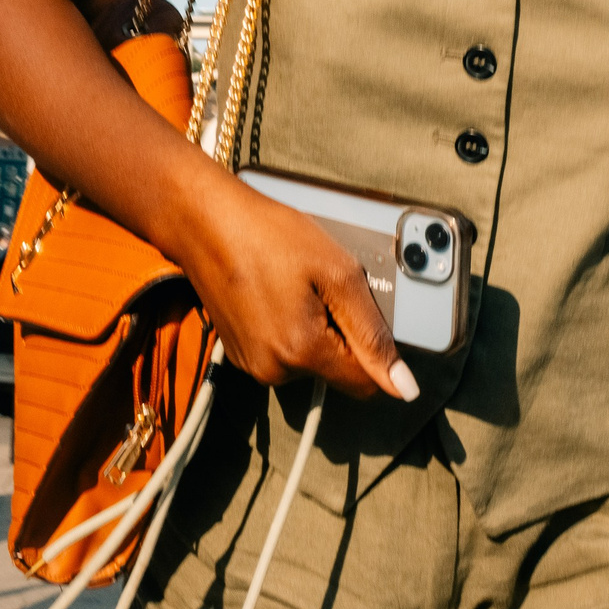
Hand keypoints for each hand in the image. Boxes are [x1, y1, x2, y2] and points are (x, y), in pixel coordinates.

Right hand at [176, 182, 412, 400]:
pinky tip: (276, 290)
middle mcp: (275, 371)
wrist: (203, 221)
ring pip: (310, 361)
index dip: (376, 351)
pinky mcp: (239, 353)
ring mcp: (253, 365)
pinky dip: (289, 327)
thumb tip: (404, 386)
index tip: (361, 312)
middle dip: (340, 331)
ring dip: (314, 328)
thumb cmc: (267, 235)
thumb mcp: (336, 273)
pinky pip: (283, 352)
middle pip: (336, 370)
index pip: (366, 384)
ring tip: (294, 283)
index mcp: (302, 353)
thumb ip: (373, 333)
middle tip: (322, 284)